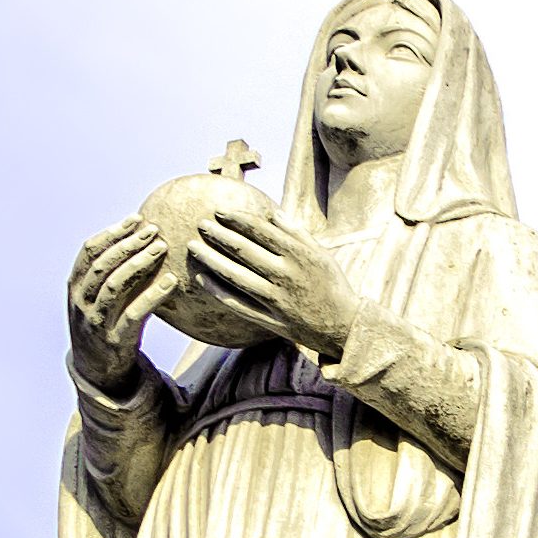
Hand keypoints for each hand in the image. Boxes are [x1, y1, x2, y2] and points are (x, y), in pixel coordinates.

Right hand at [65, 220, 179, 381]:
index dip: (112, 233)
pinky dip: (152, 295)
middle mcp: (81, 303)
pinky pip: (134, 314)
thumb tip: (140, 239)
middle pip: (102, 265)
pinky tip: (171, 281)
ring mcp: (96, 322)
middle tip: (153, 229)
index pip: (88, 251)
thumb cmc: (104, 325)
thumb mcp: (98, 298)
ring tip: (162, 247)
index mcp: (74, 287)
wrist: (98, 372)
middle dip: (128, 243)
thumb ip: (110, 274)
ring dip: (139, 263)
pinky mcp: (115, 341)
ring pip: (115, 286)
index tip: (135, 219)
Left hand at [186, 208, 359, 362]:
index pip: (260, 231)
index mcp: (299, 255)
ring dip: (211, 259)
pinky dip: (218, 292)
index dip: (236, 219)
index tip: (219, 211)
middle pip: (243, 250)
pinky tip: (202, 279)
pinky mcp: (271, 320)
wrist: (344, 326)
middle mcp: (286, 275)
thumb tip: (272, 213)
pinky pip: (238, 304)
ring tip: (193, 247)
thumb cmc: (331, 285)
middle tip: (201, 225)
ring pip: (236, 276)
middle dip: (218, 235)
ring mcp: (277, 299)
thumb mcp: (321, 255)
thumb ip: (297, 234)